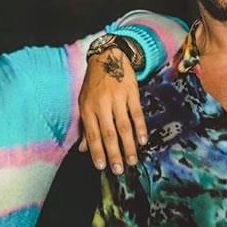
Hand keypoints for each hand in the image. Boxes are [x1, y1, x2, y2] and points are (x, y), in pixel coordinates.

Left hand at [78, 48, 146, 174]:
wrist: (108, 57)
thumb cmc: (94, 84)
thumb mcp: (85, 103)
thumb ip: (86, 127)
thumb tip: (83, 150)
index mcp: (88, 108)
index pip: (92, 135)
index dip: (97, 152)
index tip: (101, 167)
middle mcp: (102, 104)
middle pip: (109, 134)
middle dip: (114, 153)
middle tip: (119, 170)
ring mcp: (117, 98)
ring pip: (124, 126)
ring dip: (128, 145)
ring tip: (132, 161)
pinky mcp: (131, 93)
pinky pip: (137, 113)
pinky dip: (140, 128)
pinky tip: (142, 141)